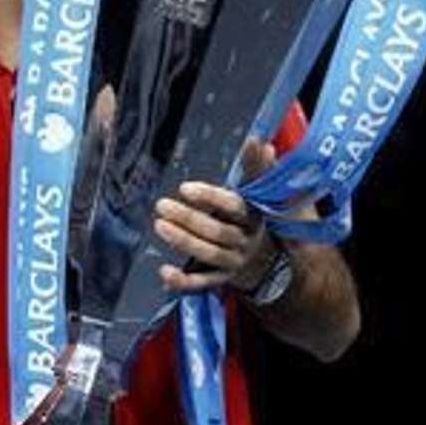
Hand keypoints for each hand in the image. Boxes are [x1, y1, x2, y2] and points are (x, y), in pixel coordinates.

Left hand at [154, 139, 278, 291]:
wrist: (267, 260)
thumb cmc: (250, 218)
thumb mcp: (256, 194)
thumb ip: (256, 169)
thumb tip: (259, 141)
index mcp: (253, 217)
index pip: (234, 207)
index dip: (211, 198)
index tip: (185, 188)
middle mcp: (244, 240)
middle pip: (217, 232)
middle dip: (189, 219)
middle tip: (161, 205)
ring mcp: (232, 262)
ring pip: (209, 254)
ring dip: (183, 241)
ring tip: (159, 225)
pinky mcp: (221, 279)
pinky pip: (202, 283)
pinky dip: (183, 281)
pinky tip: (164, 272)